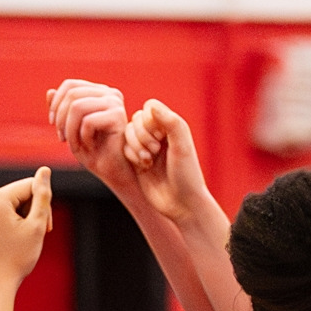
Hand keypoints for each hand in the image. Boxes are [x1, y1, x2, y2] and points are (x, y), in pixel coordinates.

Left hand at [0, 167, 52, 288]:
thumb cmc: (15, 259)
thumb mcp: (36, 226)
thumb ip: (43, 196)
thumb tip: (45, 171)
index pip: (29, 186)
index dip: (43, 205)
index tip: (45, 227)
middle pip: (17, 194)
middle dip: (30, 211)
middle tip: (35, 235)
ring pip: (8, 205)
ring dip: (20, 218)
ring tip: (21, 240)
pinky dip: (7, 224)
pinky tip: (9, 242)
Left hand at [48, 79, 133, 191]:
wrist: (114, 171)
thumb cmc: (93, 151)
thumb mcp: (70, 129)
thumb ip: (61, 110)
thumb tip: (49, 91)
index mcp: (99, 92)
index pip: (70, 85)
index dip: (56, 103)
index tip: (53, 124)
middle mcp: (109, 93)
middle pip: (72, 94)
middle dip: (61, 119)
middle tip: (62, 139)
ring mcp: (115, 102)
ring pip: (77, 107)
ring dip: (70, 131)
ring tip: (75, 146)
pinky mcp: (118, 116)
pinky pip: (87, 121)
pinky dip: (82, 138)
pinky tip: (89, 148)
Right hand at [125, 99, 213, 223]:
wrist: (181, 204)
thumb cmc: (186, 175)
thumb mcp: (182, 146)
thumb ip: (170, 122)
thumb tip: (151, 106)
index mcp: (171, 127)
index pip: (149, 108)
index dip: (150, 120)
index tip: (162, 137)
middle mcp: (159, 135)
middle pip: (136, 119)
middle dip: (141, 135)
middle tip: (155, 151)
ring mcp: (147, 147)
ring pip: (127, 133)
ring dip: (135, 146)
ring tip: (148, 160)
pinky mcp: (137, 161)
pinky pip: (124, 148)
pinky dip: (131, 156)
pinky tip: (143, 167)